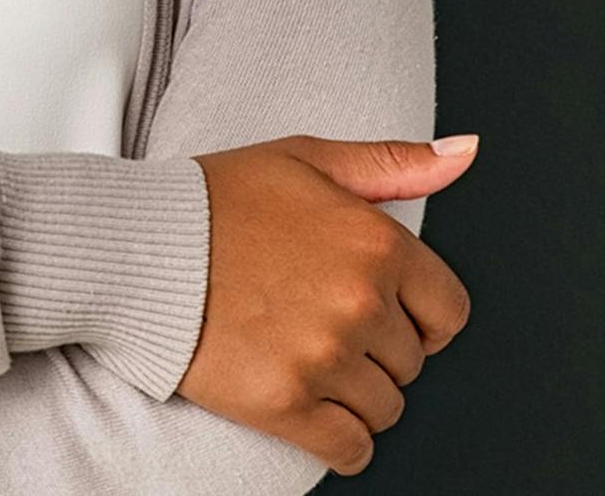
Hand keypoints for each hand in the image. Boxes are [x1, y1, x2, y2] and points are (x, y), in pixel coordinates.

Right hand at [175, 134, 477, 476]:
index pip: (448, 311)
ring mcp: (324, 357)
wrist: (138, 246)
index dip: (419, 314)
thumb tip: (466, 153)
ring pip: (384, 408)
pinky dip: (341, 441)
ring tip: (307, 357)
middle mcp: (359, 302)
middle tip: (322, 322)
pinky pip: (351, 450)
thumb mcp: (306, 160)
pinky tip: (312, 410)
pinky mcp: (285, 404)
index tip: (385, 311)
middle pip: (411, 362)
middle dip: (377, 349)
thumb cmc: (219, 198)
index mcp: (375, 243)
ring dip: (354, 393)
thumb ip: (392, 164)